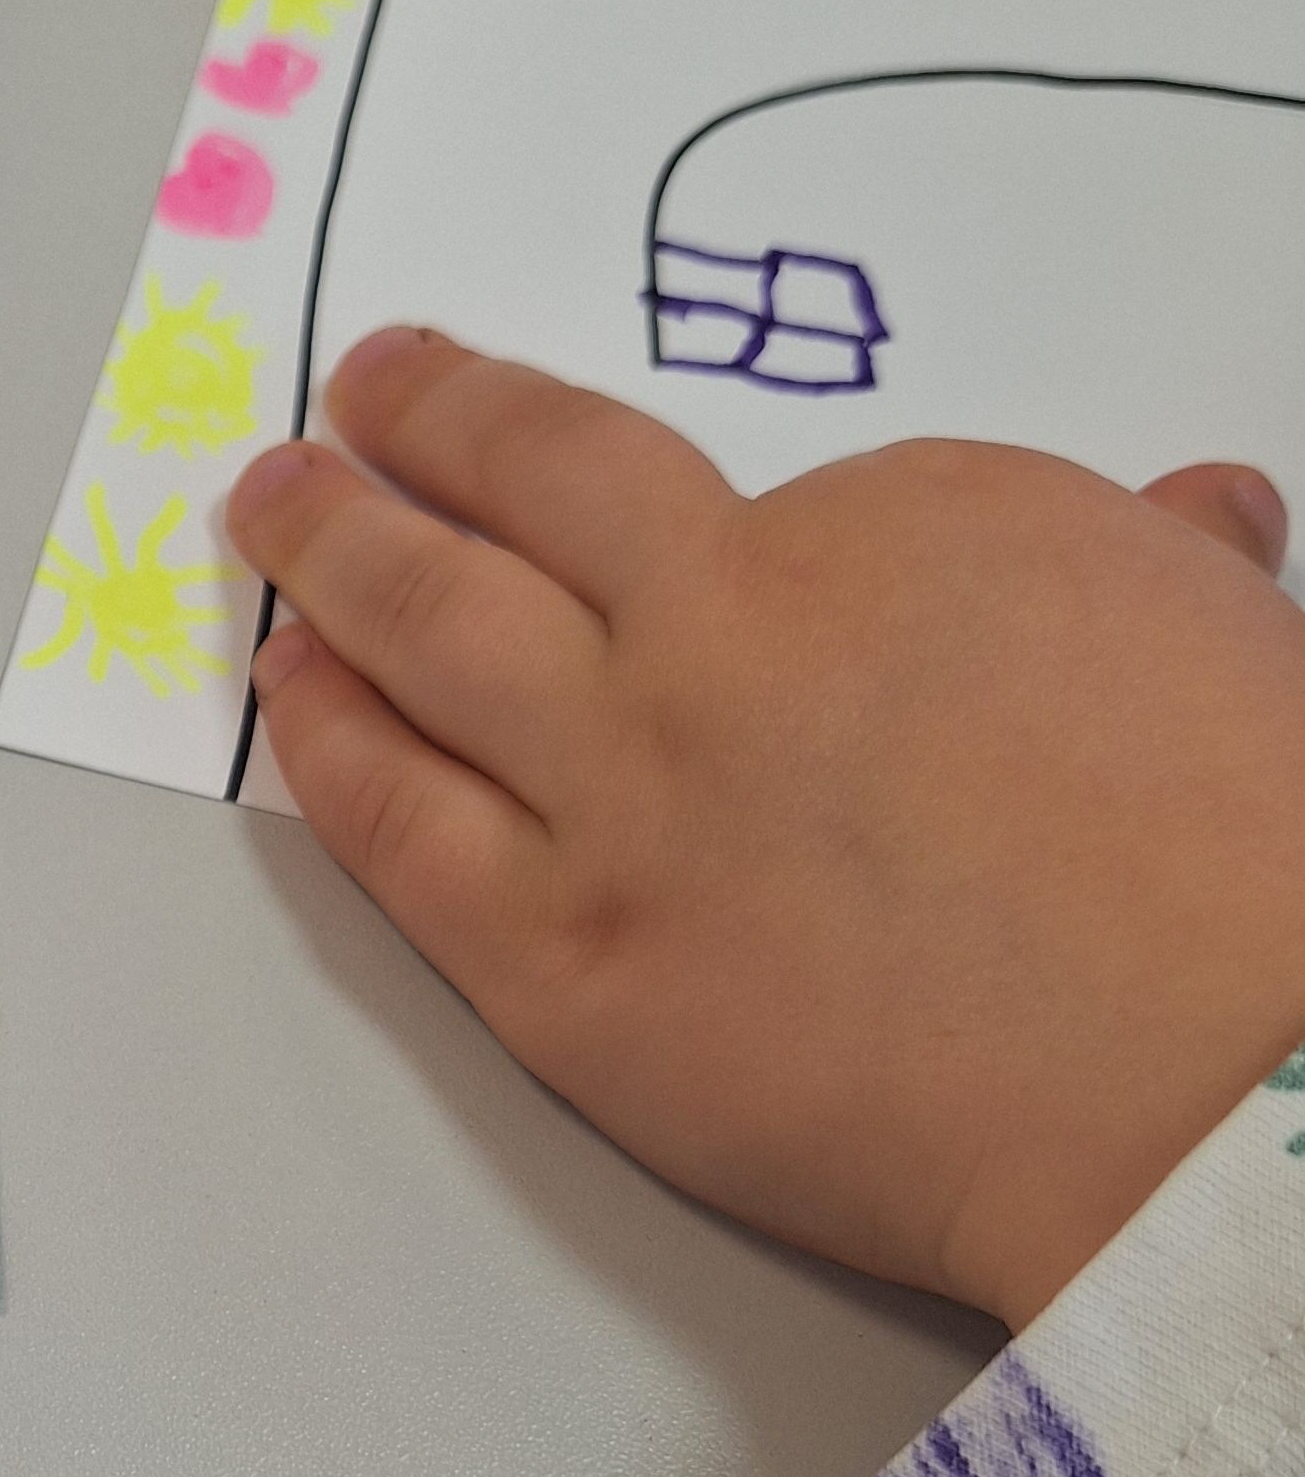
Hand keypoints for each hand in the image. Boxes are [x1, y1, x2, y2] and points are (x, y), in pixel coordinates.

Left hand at [229, 333, 1304, 1327]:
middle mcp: (721, 633)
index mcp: (891, 529)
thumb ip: (1160, 563)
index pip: (713, 487)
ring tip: (270, 514)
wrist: (1214, 1071)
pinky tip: (291, 700)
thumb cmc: (1254, 858)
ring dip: (330, 555)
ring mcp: (624, 796)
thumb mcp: (1230, 637)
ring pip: (426, 636)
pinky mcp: (570, 968)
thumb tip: (1198, 516)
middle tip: (350, 405)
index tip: (544, 437)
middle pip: (521, 497)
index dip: (595, 450)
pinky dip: (331, 749)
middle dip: (418, 429)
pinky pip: (404, 835)